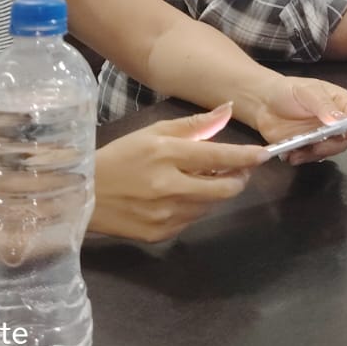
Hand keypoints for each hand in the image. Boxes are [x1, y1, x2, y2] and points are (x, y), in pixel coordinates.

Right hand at [92, 103, 267, 241]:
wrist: (83, 195)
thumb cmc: (120, 157)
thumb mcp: (153, 132)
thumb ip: (194, 125)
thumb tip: (228, 111)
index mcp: (166, 155)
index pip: (219, 158)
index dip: (246, 157)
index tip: (263, 155)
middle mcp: (169, 187)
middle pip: (225, 190)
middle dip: (238, 179)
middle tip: (238, 171)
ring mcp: (165, 215)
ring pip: (210, 206)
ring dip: (215, 193)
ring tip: (203, 180)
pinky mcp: (161, 234)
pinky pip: (192, 220)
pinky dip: (195, 207)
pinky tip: (180, 196)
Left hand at [249, 75, 346, 164]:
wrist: (262, 102)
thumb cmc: (287, 91)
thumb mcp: (307, 92)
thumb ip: (323, 106)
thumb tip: (339, 121)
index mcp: (340, 104)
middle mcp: (334, 122)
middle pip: (345, 140)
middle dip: (332, 145)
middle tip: (317, 145)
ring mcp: (321, 136)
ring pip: (328, 151)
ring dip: (315, 154)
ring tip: (298, 152)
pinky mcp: (307, 147)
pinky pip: (311, 158)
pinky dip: (302, 159)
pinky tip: (291, 155)